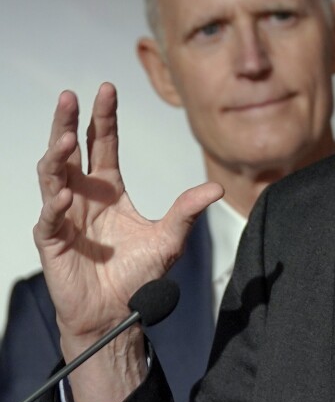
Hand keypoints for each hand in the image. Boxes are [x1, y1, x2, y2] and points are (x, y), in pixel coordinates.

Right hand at [33, 83, 222, 401]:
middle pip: (71, 150)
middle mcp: (84, 195)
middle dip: (69, 122)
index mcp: (109, 188)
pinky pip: (50, 217)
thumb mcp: (170, 237)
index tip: (107, 88)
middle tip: (70, 96)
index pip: (103, 143)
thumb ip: (187, 210)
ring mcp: (65, 216)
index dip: (103, 117)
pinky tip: (64, 192)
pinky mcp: (53, 241)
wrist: (118, 313)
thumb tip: (217, 187)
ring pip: (52, 176)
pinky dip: (55, 203)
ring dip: (57, 155)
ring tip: (65, 136)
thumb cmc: (138, 275)